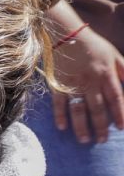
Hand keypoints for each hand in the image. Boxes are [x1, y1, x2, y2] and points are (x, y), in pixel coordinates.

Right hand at [51, 29, 123, 143]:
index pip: (116, 98)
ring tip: (84, 140)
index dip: (120, 114)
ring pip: (79, 109)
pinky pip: (59, 102)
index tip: (121, 128)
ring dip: (81, 126)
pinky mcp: (58, 84)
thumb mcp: (115, 55)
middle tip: (102, 140)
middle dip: (101, 126)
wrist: (67, 35)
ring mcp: (73, 84)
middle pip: (97, 108)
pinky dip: (60, 115)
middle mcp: (91, 82)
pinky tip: (62, 127)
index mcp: (106, 75)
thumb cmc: (94, 47)